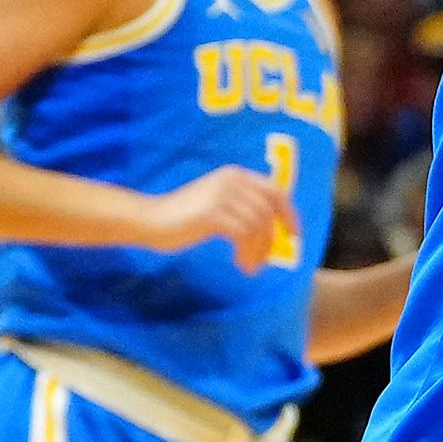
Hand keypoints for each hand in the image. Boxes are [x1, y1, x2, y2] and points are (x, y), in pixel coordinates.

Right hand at [138, 164, 295, 269]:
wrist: (149, 220)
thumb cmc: (184, 217)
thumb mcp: (219, 204)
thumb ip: (243, 207)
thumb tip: (274, 227)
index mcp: (235, 175)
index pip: (275, 191)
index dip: (289, 214)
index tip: (293, 236)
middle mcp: (231, 180)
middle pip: (269, 211)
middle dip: (272, 239)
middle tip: (266, 260)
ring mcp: (221, 195)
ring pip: (258, 225)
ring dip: (258, 251)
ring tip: (249, 266)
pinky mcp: (212, 213)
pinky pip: (244, 235)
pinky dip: (247, 253)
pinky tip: (240, 264)